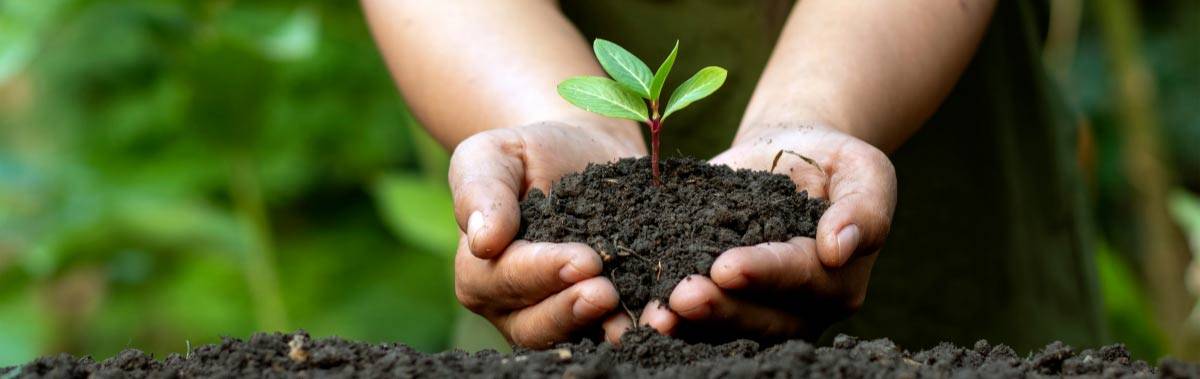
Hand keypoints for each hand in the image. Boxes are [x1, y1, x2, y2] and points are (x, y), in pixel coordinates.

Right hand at [450, 121, 645, 347]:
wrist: (581, 152)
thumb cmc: (528, 152)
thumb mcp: (492, 155)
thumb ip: (480, 191)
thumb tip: (482, 241)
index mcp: (481, 273)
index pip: (507, 280)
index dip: (543, 272)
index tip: (582, 259)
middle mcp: (515, 307)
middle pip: (536, 323)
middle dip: (572, 310)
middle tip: (606, 293)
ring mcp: (559, 316)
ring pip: (577, 335)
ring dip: (608, 329)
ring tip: (639, 317)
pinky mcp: (602, 314)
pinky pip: (615, 327)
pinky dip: (640, 323)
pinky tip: (666, 315)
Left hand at [639, 124, 895, 340]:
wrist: (789, 152)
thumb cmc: (832, 160)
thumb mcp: (863, 170)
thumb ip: (864, 209)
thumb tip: (838, 249)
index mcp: (838, 280)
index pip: (800, 279)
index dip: (765, 273)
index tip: (728, 266)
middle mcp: (800, 307)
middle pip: (762, 317)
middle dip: (721, 308)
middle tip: (683, 297)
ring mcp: (759, 310)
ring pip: (727, 328)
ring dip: (691, 325)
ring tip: (658, 315)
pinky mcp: (723, 301)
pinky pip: (698, 318)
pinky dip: (670, 317)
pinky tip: (641, 311)